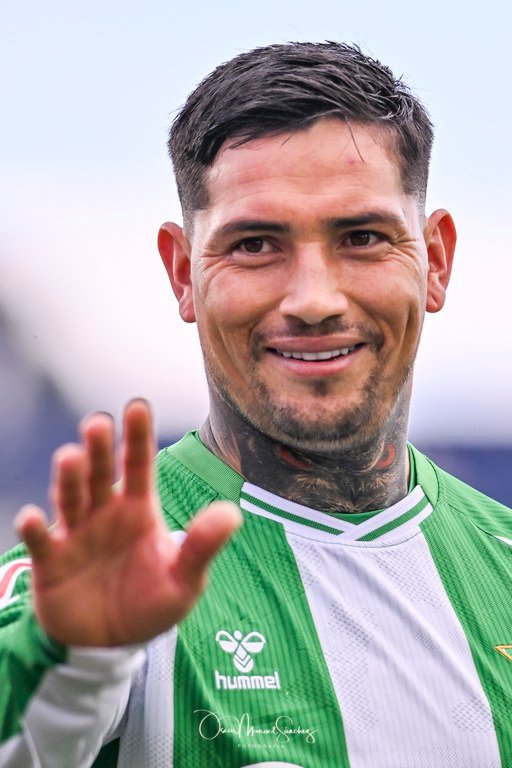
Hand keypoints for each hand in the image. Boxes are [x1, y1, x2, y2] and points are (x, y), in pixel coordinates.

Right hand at [16, 400, 240, 646]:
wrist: (111, 645)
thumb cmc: (149, 604)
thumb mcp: (183, 581)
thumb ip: (202, 547)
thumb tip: (234, 514)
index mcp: (139, 510)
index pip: (139, 466)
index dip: (138, 437)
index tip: (138, 406)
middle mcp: (105, 513)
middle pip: (102, 474)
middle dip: (99, 449)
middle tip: (98, 424)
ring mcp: (76, 535)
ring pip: (71, 499)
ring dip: (69, 479)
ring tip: (70, 458)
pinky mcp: (51, 562)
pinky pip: (42, 542)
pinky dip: (37, 530)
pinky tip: (33, 518)